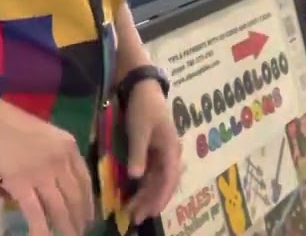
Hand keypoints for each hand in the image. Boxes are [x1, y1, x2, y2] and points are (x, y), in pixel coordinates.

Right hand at [0, 101, 94, 235]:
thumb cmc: (9, 125)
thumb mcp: (43, 136)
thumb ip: (54, 154)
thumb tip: (58, 179)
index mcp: (68, 146)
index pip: (85, 180)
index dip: (88, 203)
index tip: (88, 217)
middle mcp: (60, 159)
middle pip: (75, 197)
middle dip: (79, 220)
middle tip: (79, 234)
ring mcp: (41, 172)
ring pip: (59, 208)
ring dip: (65, 228)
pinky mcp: (21, 182)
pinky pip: (35, 212)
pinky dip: (41, 230)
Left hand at [125, 81, 180, 222]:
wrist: (142, 87)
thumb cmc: (143, 106)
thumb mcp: (139, 130)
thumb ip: (138, 154)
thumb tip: (136, 178)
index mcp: (172, 149)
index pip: (169, 179)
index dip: (161, 197)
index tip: (151, 212)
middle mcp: (170, 154)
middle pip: (163, 183)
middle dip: (151, 201)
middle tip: (135, 218)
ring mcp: (162, 153)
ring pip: (157, 181)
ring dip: (147, 196)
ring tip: (133, 211)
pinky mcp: (153, 151)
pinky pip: (151, 173)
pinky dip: (143, 186)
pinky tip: (134, 195)